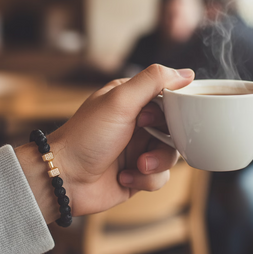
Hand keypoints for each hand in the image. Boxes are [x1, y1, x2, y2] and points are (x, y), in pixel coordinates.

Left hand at [16, 64, 193, 222]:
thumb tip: (187, 73)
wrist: (65, 178)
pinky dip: (144, 179)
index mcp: (132, 101)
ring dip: (155, 163)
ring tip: (137, 165)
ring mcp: (138, 150)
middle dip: (165, 140)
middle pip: (175, 129)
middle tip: (145, 142)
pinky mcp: (138, 174)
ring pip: (171, 155)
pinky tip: (123, 177)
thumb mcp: (120, 101)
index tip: (151, 119)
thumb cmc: (87, 137)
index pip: (169, 99)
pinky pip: (160, 177)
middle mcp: (137, 124)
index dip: (171, 111)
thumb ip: (153, 81)